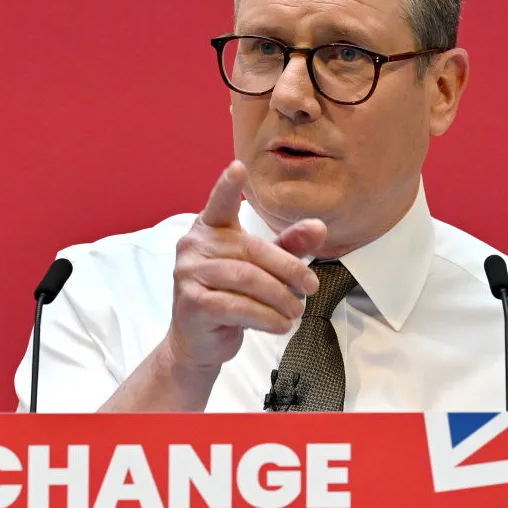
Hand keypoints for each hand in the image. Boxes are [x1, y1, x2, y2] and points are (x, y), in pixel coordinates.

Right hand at [166, 160, 326, 374]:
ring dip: (280, 297)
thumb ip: (289, 245)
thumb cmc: (232, 295)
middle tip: (311, 286)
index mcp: (211, 228)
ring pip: (247, 280)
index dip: (228, 186)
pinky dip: (265, 317)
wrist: (200, 340)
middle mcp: (194, 246)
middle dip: (288, 269)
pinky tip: (281, 324)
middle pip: (252, 251)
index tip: (238, 167)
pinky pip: (237, 306)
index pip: (220, 203)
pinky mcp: (191, 303)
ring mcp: (188, 274)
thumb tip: (319, 227)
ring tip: (297, 310)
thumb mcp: (264, 267)